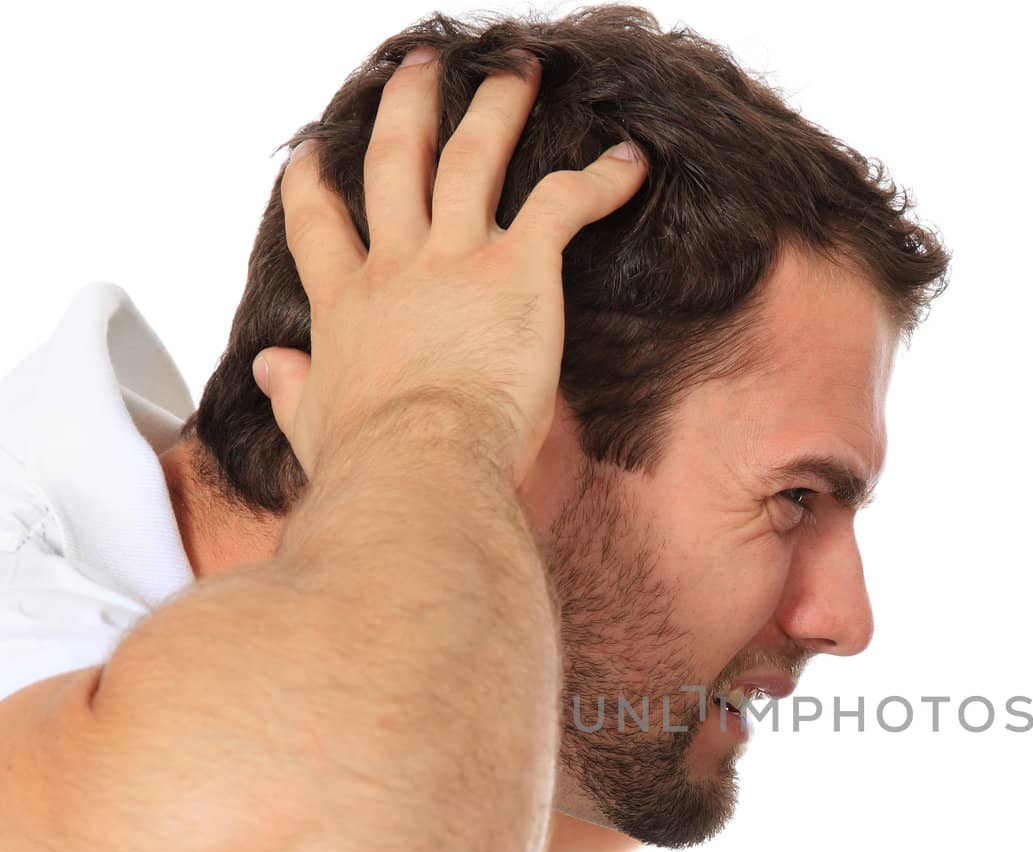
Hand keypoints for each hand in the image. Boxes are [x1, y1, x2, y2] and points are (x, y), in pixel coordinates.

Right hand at [252, 46, 646, 490]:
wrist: (418, 467)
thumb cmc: (372, 466)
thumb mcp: (312, 427)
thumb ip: (292, 392)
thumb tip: (268, 368)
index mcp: (346, 306)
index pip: (318, 226)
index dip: (314, 184)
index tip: (315, 154)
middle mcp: (396, 266)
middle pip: (395, 164)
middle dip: (408, 108)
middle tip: (419, 67)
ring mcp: (455, 259)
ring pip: (472, 158)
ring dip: (497, 107)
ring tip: (516, 69)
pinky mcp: (517, 268)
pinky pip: (562, 202)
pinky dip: (600, 178)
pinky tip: (629, 160)